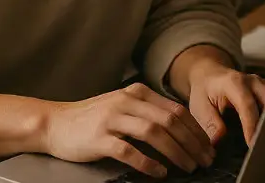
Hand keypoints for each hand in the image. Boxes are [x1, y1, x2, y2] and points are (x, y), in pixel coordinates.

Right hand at [44, 82, 216, 178]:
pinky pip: (129, 150)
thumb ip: (148, 112)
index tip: (208, 148)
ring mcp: (111, 119)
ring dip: (176, 152)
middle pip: (169, 120)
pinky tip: (159, 172)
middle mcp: (125, 101)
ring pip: (153, 132)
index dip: (196, 130)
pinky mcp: (99, 138)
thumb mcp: (123, 107)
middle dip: (192, 143)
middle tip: (205, 161)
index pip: (175, 109)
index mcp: (135, 93)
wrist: (56, 123)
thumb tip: (183, 131)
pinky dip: (148, 163)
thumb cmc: (93, 118)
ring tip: (188, 167)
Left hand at [186, 62, 264, 146]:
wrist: (208, 74)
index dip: (251, 125)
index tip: (252, 144)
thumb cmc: (204, 90)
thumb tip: (220, 139)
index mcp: (234, 82)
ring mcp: (262, 86)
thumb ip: (210, 122)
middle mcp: (252, 82)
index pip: (247, 105)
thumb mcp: (200, 106)